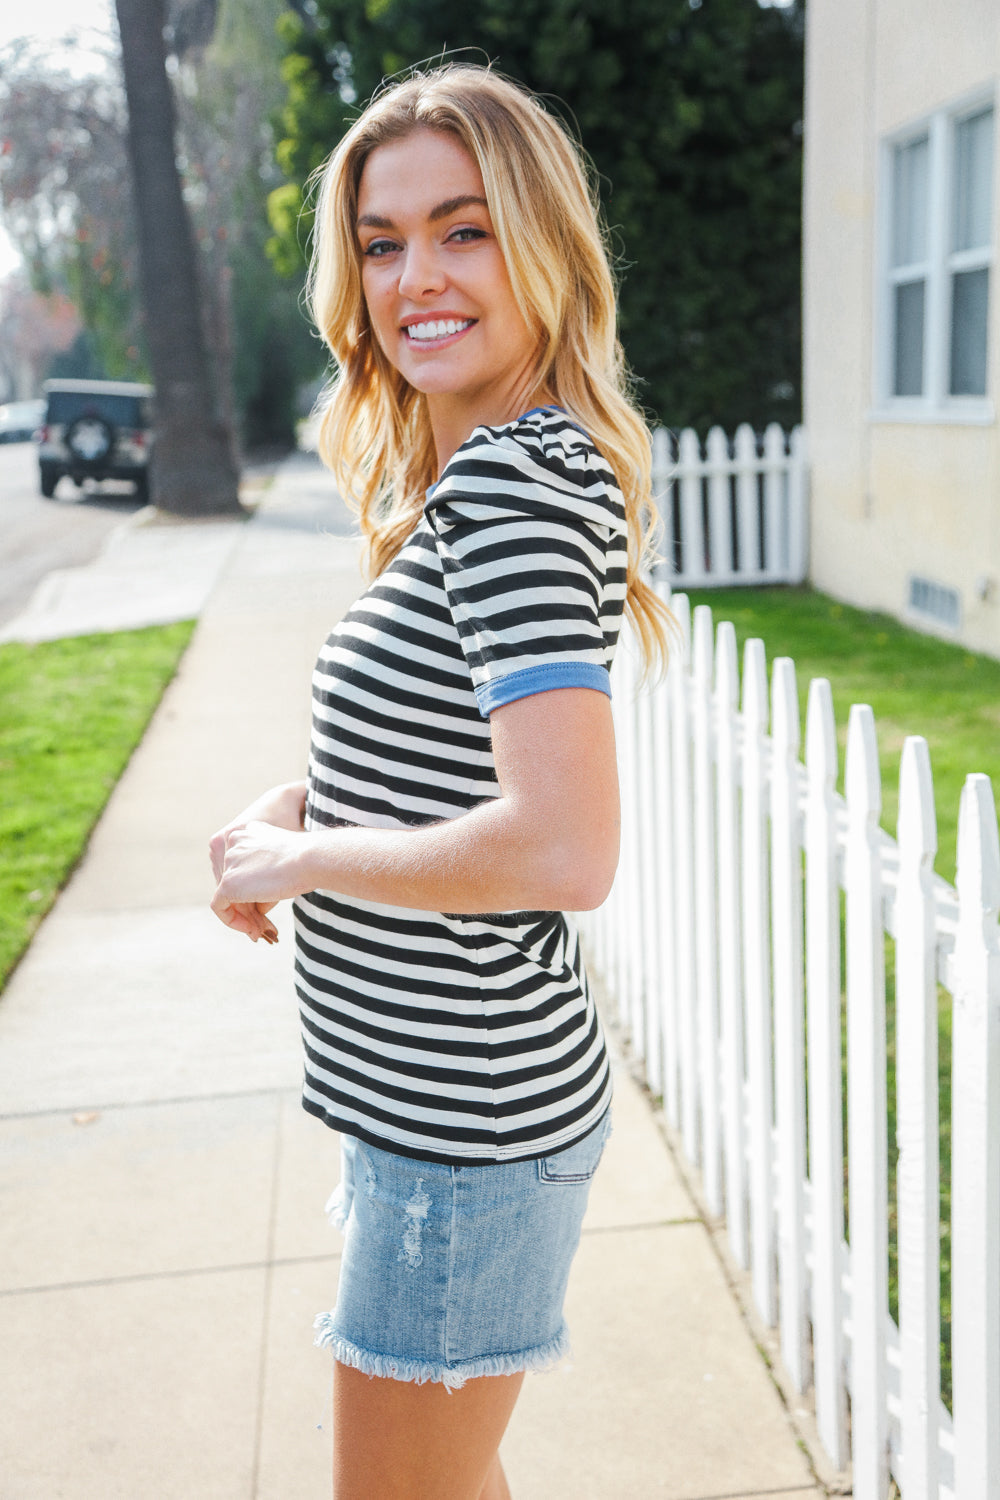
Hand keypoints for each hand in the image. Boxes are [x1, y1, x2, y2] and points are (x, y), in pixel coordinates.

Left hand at [209, 782, 306, 943]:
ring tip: (264, 931)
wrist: (311, 859)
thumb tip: (257, 906)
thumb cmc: (307, 860)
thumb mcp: (283, 861)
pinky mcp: (228, 882)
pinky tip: (253, 930)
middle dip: (248, 906)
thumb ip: (265, 876)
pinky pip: (220, 906)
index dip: (251, 888)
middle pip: (235, 880)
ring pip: (229, 895)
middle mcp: (233, 842)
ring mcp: (229, 861)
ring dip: (246, 916)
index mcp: (247, 831)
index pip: (241, 865)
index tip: (266, 905)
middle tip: (264, 925)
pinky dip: (233, 921)